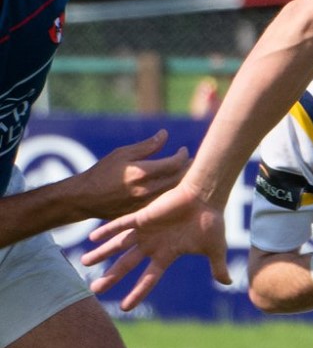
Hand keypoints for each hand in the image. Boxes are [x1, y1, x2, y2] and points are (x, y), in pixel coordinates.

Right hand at [62, 130, 188, 220]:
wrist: (85, 199)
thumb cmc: (102, 172)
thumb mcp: (121, 154)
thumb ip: (146, 146)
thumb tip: (165, 134)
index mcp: (141, 173)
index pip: (174, 163)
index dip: (183, 156)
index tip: (183, 150)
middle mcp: (147, 190)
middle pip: (180, 178)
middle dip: (189, 168)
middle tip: (192, 161)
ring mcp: (148, 204)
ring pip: (176, 192)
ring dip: (184, 181)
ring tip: (187, 171)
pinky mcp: (147, 213)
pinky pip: (167, 202)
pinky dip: (174, 192)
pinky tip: (176, 186)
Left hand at [83, 178, 227, 310]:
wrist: (207, 197)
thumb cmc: (211, 221)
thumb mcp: (215, 250)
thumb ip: (217, 267)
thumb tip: (228, 283)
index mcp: (167, 254)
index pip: (148, 278)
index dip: (137, 292)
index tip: (125, 307)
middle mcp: (152, 244)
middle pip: (126, 264)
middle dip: (111, 277)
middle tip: (93, 289)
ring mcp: (146, 230)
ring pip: (118, 245)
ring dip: (101, 254)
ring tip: (82, 262)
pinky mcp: (143, 216)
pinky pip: (121, 224)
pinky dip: (107, 231)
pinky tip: (92, 238)